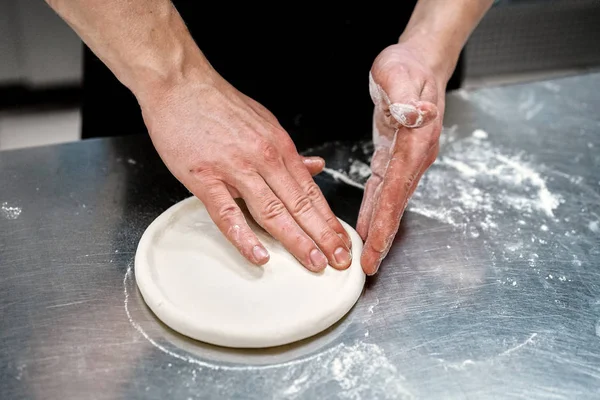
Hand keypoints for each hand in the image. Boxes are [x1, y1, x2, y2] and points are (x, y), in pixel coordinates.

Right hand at [138, 70, 351, 271]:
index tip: (342, 242)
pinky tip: (260, 255)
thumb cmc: (219, 104)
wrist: (179, 83)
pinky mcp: (205, 177)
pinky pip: (227, 212)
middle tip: (340, 261)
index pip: (310, 192)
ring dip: (296, 240)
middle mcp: (263, 159)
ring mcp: (234, 169)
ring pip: (271, 211)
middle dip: (323, 236)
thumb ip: (289, 152)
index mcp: (278, 147)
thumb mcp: (264, 123)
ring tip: (314, 263)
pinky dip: (243, 236)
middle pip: (299, 205)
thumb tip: (315, 168)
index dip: (328, 220)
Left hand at [357, 42, 445, 274]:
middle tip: (368, 266)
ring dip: (379, 228)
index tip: (374, 246)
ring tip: (366, 255)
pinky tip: (365, 224)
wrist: (420, 63)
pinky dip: (374, 209)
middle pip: (396, 204)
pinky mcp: (395, 156)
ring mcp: (406, 159)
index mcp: (415, 142)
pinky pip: (383, 188)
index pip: (396, 188)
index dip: (385, 219)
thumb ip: (406, 98)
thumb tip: (415, 114)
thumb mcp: (400, 74)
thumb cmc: (408, 67)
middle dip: (382, 236)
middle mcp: (414, 157)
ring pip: (390, 201)